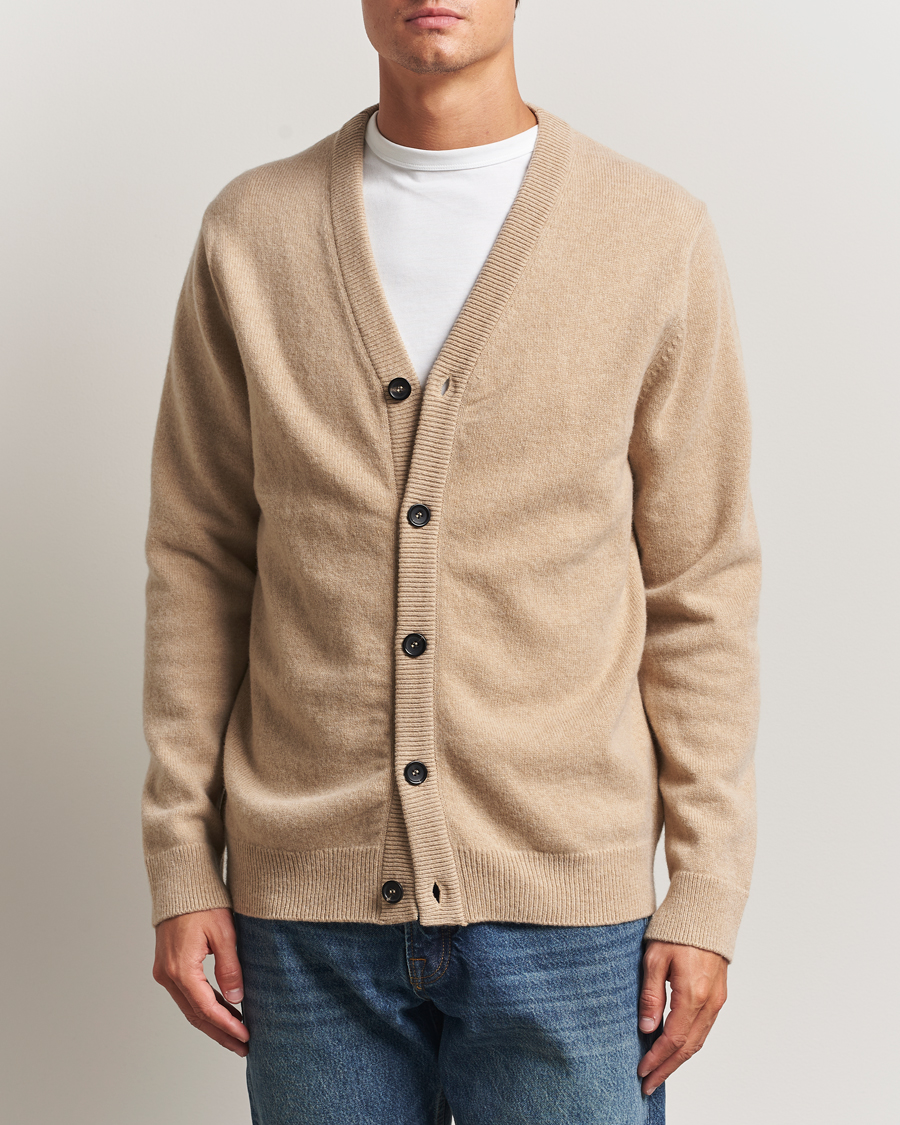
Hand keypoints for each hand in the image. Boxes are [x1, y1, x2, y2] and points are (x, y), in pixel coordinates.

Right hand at [152, 907, 249, 1056]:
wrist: (180, 884)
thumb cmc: (203, 902)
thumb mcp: (223, 933)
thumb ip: (229, 967)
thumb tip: (236, 998)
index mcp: (181, 969)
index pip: (206, 1009)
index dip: (227, 1026)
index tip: (245, 1037)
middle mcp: (167, 975)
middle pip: (195, 1015)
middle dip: (220, 1033)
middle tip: (243, 1046)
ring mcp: (164, 972)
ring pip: (190, 1008)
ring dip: (212, 1023)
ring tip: (236, 1035)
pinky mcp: (167, 967)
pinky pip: (186, 996)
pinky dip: (204, 1008)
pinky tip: (222, 1013)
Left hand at [636, 940, 726, 1095]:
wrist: (705, 911)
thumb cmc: (676, 929)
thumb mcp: (654, 957)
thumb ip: (651, 994)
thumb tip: (646, 1028)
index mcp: (692, 993)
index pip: (673, 1038)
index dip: (656, 1058)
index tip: (641, 1071)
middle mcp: (709, 1002)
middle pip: (688, 1047)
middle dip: (667, 1069)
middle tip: (648, 1085)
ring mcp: (717, 1000)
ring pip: (698, 1041)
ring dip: (679, 1061)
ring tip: (659, 1073)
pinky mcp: (719, 996)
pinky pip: (704, 1029)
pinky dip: (689, 1045)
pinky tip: (676, 1050)